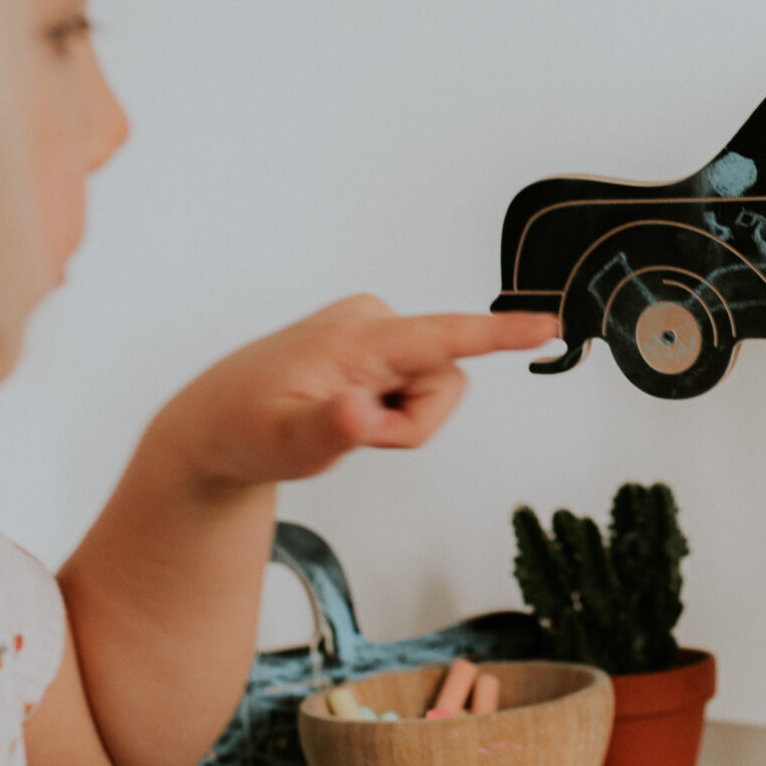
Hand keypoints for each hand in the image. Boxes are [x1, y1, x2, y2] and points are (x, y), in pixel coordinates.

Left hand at [162, 296, 557, 488]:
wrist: (218, 422)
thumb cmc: (246, 430)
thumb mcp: (282, 444)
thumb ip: (325, 428)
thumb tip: (359, 413)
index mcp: (353, 339)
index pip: (440, 336)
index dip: (499, 333)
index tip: (547, 324)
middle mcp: (371, 321)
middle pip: (444, 380)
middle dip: (412, 424)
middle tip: (354, 435)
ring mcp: (375, 330)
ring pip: (435, 386)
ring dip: (402, 420)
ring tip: (347, 421)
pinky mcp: (379, 343)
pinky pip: (418, 385)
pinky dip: (392, 410)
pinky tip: (351, 407)